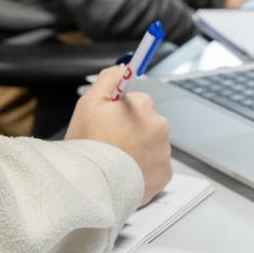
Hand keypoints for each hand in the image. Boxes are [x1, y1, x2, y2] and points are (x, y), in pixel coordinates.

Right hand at [68, 66, 172, 204]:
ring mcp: (164, 152)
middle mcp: (159, 127)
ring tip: (116, 160)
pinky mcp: (165, 175)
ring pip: (151, 144)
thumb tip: (123, 67)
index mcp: (143, 107)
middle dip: (131, 129)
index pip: (137, 100)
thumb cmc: (89, 144)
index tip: (109, 122)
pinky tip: (126, 171)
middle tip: (109, 143)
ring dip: (138, 149)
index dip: (119, 112)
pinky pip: (155, 165)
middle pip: (146, 122)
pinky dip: (144, 168)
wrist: (93, 185)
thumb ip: (109, 79)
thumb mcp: (89, 102)